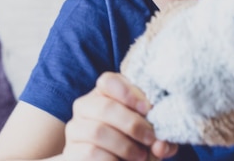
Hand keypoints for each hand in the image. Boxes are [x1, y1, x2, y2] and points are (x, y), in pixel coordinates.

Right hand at [63, 72, 177, 159]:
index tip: (148, 109)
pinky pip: (91, 153)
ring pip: (98, 131)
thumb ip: (158, 137)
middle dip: (132, 124)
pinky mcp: (72, 152)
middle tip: (151, 138)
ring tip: (141, 155)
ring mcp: (76, 128)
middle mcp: (86, 106)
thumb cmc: (134, 141)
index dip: (129, 93)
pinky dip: (113, 160)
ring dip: (125, 146)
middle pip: (105, 107)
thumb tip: (161, 145)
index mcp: (105, 92)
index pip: (108, 81)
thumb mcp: (149, 135)